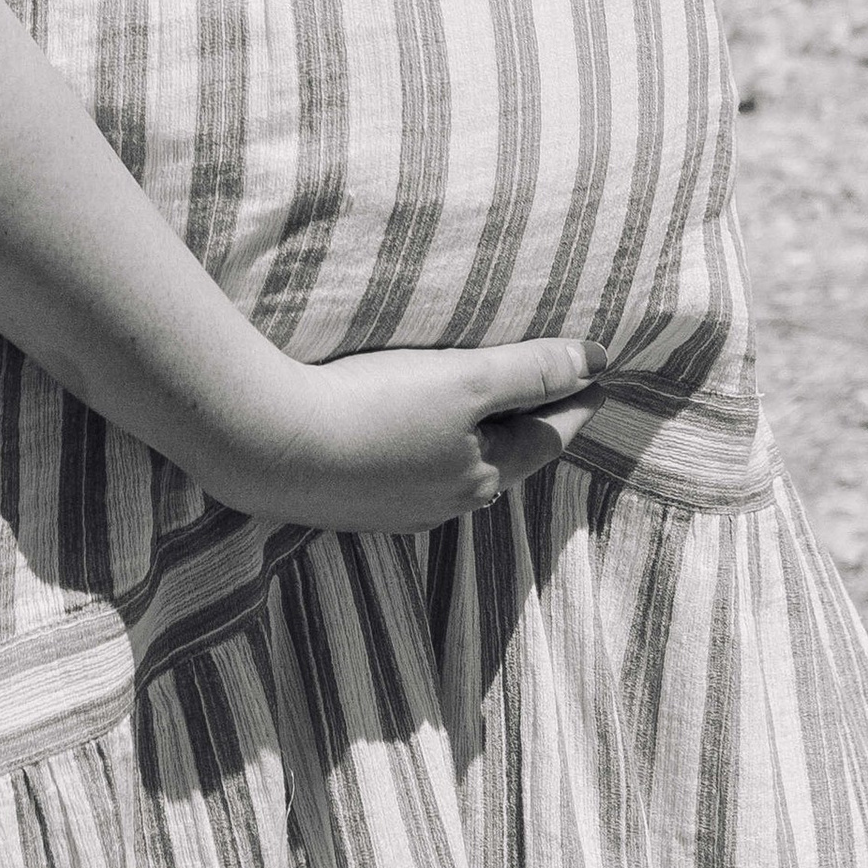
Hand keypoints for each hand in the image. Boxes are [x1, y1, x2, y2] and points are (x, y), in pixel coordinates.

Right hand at [209, 336, 606, 533]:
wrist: (268, 446)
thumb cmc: (373, 409)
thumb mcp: (466, 380)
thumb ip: (531, 370)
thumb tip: (597, 361)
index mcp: (480, 475)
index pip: (545, 438)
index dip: (574, 406)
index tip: (599, 386)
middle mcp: (443, 501)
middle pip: (503, 459)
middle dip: (529, 427)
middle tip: (551, 398)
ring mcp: (393, 506)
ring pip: (454, 469)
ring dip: (476, 441)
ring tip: (485, 415)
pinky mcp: (349, 498)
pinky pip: (407, 472)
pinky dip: (426, 449)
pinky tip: (409, 438)